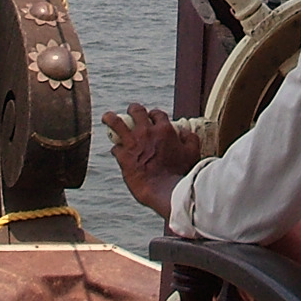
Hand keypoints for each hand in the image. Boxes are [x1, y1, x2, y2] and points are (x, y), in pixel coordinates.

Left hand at [102, 104, 202, 220]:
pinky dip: (117, 150)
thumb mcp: (192, 152)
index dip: (153, 115)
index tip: (152, 118)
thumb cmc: (181, 174)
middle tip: (131, 113)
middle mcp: (147, 132)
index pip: (156, 113)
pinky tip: (118, 152)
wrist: (167, 191)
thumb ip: (189, 138)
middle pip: (136, 111)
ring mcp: (133, 143)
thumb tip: (183, 131)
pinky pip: (115, 148)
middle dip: (133, 110)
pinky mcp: (123, 157)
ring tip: (108, 117)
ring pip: (116, 123)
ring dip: (111, 118)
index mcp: (164, 130)